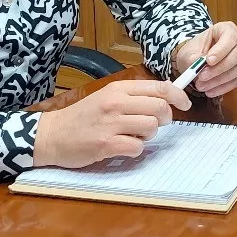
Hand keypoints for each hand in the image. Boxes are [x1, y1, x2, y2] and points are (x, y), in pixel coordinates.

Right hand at [33, 79, 191, 168]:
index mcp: (118, 89)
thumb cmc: (82, 117)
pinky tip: (122, 146)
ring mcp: (110, 124)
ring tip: (134, 135)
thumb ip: (133, 97)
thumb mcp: (107, 97)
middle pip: (160, 107)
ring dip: (148, 135)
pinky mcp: (105, 144)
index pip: (159, 87)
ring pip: (151, 127)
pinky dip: (135, 149)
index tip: (185, 104)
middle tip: (153, 124)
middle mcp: (115, 103)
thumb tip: (165, 98)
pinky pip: (137, 147)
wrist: (51, 134)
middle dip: (164, 118)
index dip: (178, 95)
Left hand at [171, 22, 236, 97]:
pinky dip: (223, 87)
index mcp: (226, 29)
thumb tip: (199, 67)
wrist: (195, 60)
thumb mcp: (188, 53)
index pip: (230, 37)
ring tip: (202, 86)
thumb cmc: (194, 51)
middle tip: (202, 77)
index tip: (208, 61)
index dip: (221, 50)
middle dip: (219, 68)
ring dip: (219, 80)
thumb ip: (193, 59)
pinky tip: (211, 91)